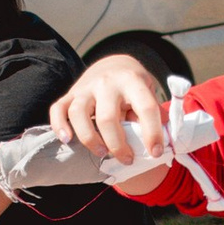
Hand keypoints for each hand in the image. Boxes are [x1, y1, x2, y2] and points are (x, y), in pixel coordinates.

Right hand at [48, 54, 166, 164]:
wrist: (113, 65)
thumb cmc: (134, 88)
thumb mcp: (149, 94)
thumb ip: (156, 115)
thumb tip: (166, 142)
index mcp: (132, 82)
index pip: (146, 108)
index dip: (153, 133)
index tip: (156, 152)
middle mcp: (107, 83)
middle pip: (107, 117)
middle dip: (117, 145)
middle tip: (127, 159)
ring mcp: (86, 87)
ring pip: (78, 113)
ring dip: (89, 138)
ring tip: (101, 153)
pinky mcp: (70, 94)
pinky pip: (58, 109)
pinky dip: (59, 125)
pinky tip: (66, 140)